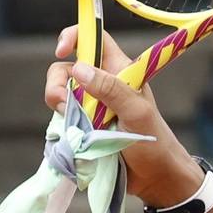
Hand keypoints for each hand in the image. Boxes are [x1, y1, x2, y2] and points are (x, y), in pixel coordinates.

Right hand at [44, 26, 201, 208]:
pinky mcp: (83, 125)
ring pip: (60, 93)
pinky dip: (61, 124)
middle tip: (65, 105)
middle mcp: (103, 84)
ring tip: (75, 127)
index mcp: (120, 71)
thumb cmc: (153, 142)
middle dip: (58, 83)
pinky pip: (61, 117)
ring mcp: (90, 105)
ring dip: (59, 107)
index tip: (61, 50)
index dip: (76, 36)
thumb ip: (111, 89)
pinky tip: (74, 137)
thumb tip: (79, 68)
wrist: (154, 177)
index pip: (95, 39)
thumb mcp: (136, 113)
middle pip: (66, 68)